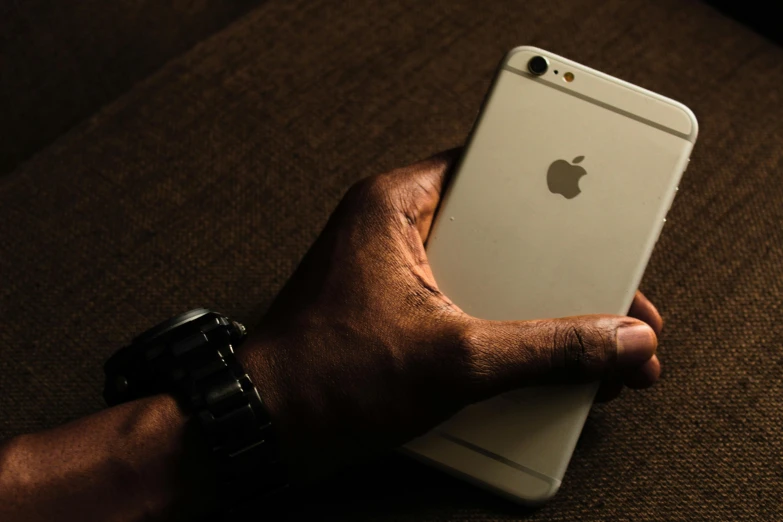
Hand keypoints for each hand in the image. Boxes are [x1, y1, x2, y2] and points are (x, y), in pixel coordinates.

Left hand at [237, 150, 661, 482]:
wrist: (267, 428)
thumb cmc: (327, 377)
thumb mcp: (456, 360)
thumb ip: (546, 349)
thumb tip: (616, 342)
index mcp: (398, 204)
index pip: (497, 168)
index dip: (559, 191)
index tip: (605, 211)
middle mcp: (397, 228)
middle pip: (505, 229)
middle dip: (564, 272)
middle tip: (609, 299)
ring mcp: (398, 270)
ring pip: (491, 274)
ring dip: (536, 308)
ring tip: (581, 341)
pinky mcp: (399, 310)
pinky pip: (470, 305)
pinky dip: (505, 330)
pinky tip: (534, 362)